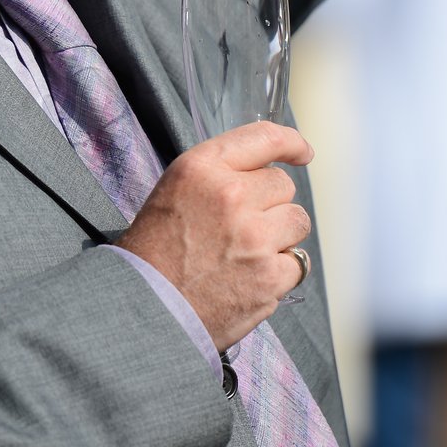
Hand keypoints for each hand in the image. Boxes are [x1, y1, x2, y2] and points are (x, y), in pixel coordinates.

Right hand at [120, 122, 312, 351]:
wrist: (145, 308)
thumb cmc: (154, 251)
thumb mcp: (174, 190)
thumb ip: (219, 174)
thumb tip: (268, 171)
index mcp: (202, 168)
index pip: (264, 138)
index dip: (291, 143)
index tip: (302, 153)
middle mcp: (231, 195)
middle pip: (283, 185)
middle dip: (270, 204)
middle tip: (241, 227)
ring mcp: (254, 237)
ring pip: (297, 221)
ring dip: (280, 236)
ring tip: (246, 253)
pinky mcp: (270, 276)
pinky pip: (297, 262)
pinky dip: (279, 272)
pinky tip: (250, 279)